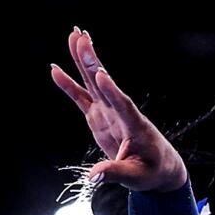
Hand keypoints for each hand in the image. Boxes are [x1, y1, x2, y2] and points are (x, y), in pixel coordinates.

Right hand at [49, 26, 187, 193]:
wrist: (158, 168)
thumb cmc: (152, 172)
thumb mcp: (135, 177)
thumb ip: (114, 173)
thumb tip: (93, 176)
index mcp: (135, 126)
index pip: (122, 105)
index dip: (112, 91)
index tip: (101, 75)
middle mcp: (120, 114)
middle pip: (104, 84)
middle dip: (92, 61)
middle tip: (81, 37)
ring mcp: (108, 113)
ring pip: (93, 83)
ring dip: (83, 60)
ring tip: (74, 36)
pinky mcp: (99, 118)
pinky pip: (81, 99)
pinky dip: (69, 85)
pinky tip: (56, 70)